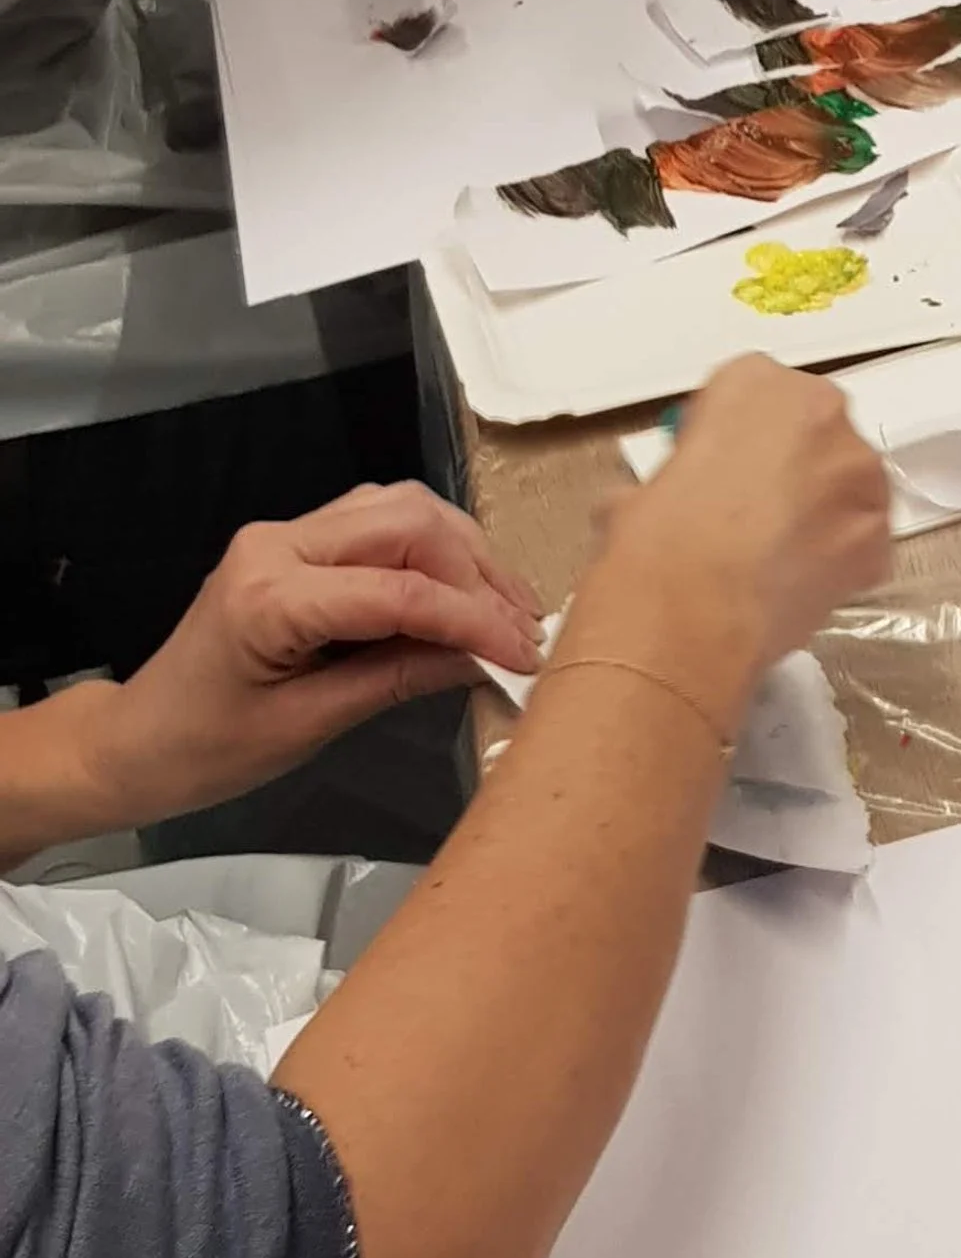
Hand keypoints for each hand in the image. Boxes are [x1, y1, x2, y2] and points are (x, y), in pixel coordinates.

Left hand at [96, 487, 542, 826]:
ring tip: (506, 611)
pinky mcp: (295, 543)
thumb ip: (397, 679)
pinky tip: (461, 594)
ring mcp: (285, 535)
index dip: (474, 619)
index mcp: (269, 594)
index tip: (525, 654)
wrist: (138, 740)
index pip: (399, 590)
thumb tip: (482, 659)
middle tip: (524, 631)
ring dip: (463, 554)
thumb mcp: (307, 727)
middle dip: (479, 574)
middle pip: (408, 522)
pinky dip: (432, 552)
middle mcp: (277, 543)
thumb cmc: (205, 748)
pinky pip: (379, 524)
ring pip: (400, 509)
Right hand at [566, 362, 895, 724]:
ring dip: (821, 510)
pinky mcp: (881, 535)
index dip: (733, 437)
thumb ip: (675, 478)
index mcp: (755, 382)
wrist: (693, 612)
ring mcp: (859, 474)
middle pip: (812, 431)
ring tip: (777, 555)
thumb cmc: (656, 541)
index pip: (752, 393)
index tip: (717, 468)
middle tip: (751, 512)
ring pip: (847, 483)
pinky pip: (864, 541)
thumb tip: (662, 507)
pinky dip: (841, 559)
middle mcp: (820, 412)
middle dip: (789, 466)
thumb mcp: (640, 490)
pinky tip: (800, 584)